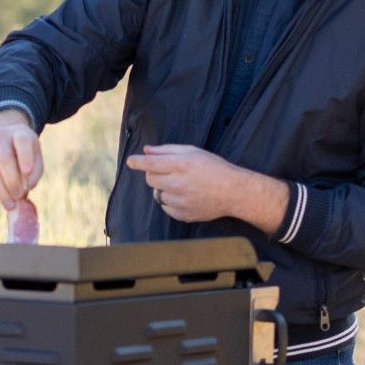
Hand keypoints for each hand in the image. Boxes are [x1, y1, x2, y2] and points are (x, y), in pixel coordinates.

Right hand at [0, 111, 42, 206]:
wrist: (5, 142)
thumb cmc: (25, 156)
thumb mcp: (35, 161)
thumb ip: (33, 176)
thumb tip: (22, 195)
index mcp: (21, 133)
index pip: (22, 141)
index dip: (25, 156)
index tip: (28, 171)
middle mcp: (1, 136)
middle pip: (4, 160)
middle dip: (12, 182)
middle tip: (19, 197)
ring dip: (1, 192)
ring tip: (10, 205)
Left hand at [126, 145, 287, 228]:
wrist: (233, 191)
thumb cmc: (214, 168)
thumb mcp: (193, 152)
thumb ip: (167, 150)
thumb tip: (146, 151)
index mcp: (181, 165)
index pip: (151, 164)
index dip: (138, 162)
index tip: (130, 161)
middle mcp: (178, 183)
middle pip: (150, 179)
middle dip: (154, 174)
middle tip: (169, 172)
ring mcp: (180, 201)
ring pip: (157, 194)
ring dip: (164, 188)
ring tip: (181, 185)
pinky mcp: (182, 214)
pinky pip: (165, 207)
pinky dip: (170, 202)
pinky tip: (185, 196)